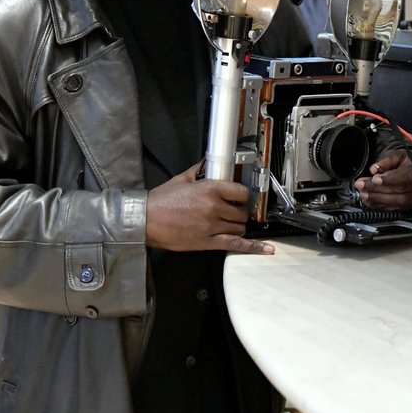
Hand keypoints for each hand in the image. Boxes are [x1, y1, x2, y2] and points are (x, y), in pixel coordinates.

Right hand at [146, 162, 273, 254]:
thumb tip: (207, 164)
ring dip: (238, 226)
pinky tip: (266, 249)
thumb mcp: (181, 179)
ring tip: (231, 224)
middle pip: (242, 211)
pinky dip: (253, 247)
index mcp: (209, 189)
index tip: (240, 197)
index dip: (242, 195)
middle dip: (239, 212)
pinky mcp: (208, 242)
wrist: (145, 220)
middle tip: (232, 212)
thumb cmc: (160, 201)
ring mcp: (212, 226)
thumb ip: (198, 171)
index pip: (241, 192)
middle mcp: (214, 207)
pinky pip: (236, 244)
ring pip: (240, 227)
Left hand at [354, 150, 411, 210]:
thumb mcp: (398, 154)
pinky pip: (395, 209)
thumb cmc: (409, 162)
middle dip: (378, 191)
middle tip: (361, 186)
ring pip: (397, 203)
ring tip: (362, 194)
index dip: (389, 180)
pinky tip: (368, 201)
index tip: (375, 179)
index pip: (406, 177)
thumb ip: (387, 160)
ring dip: (377, 200)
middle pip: (400, 193)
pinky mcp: (411, 208)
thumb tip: (374, 169)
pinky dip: (380, 206)